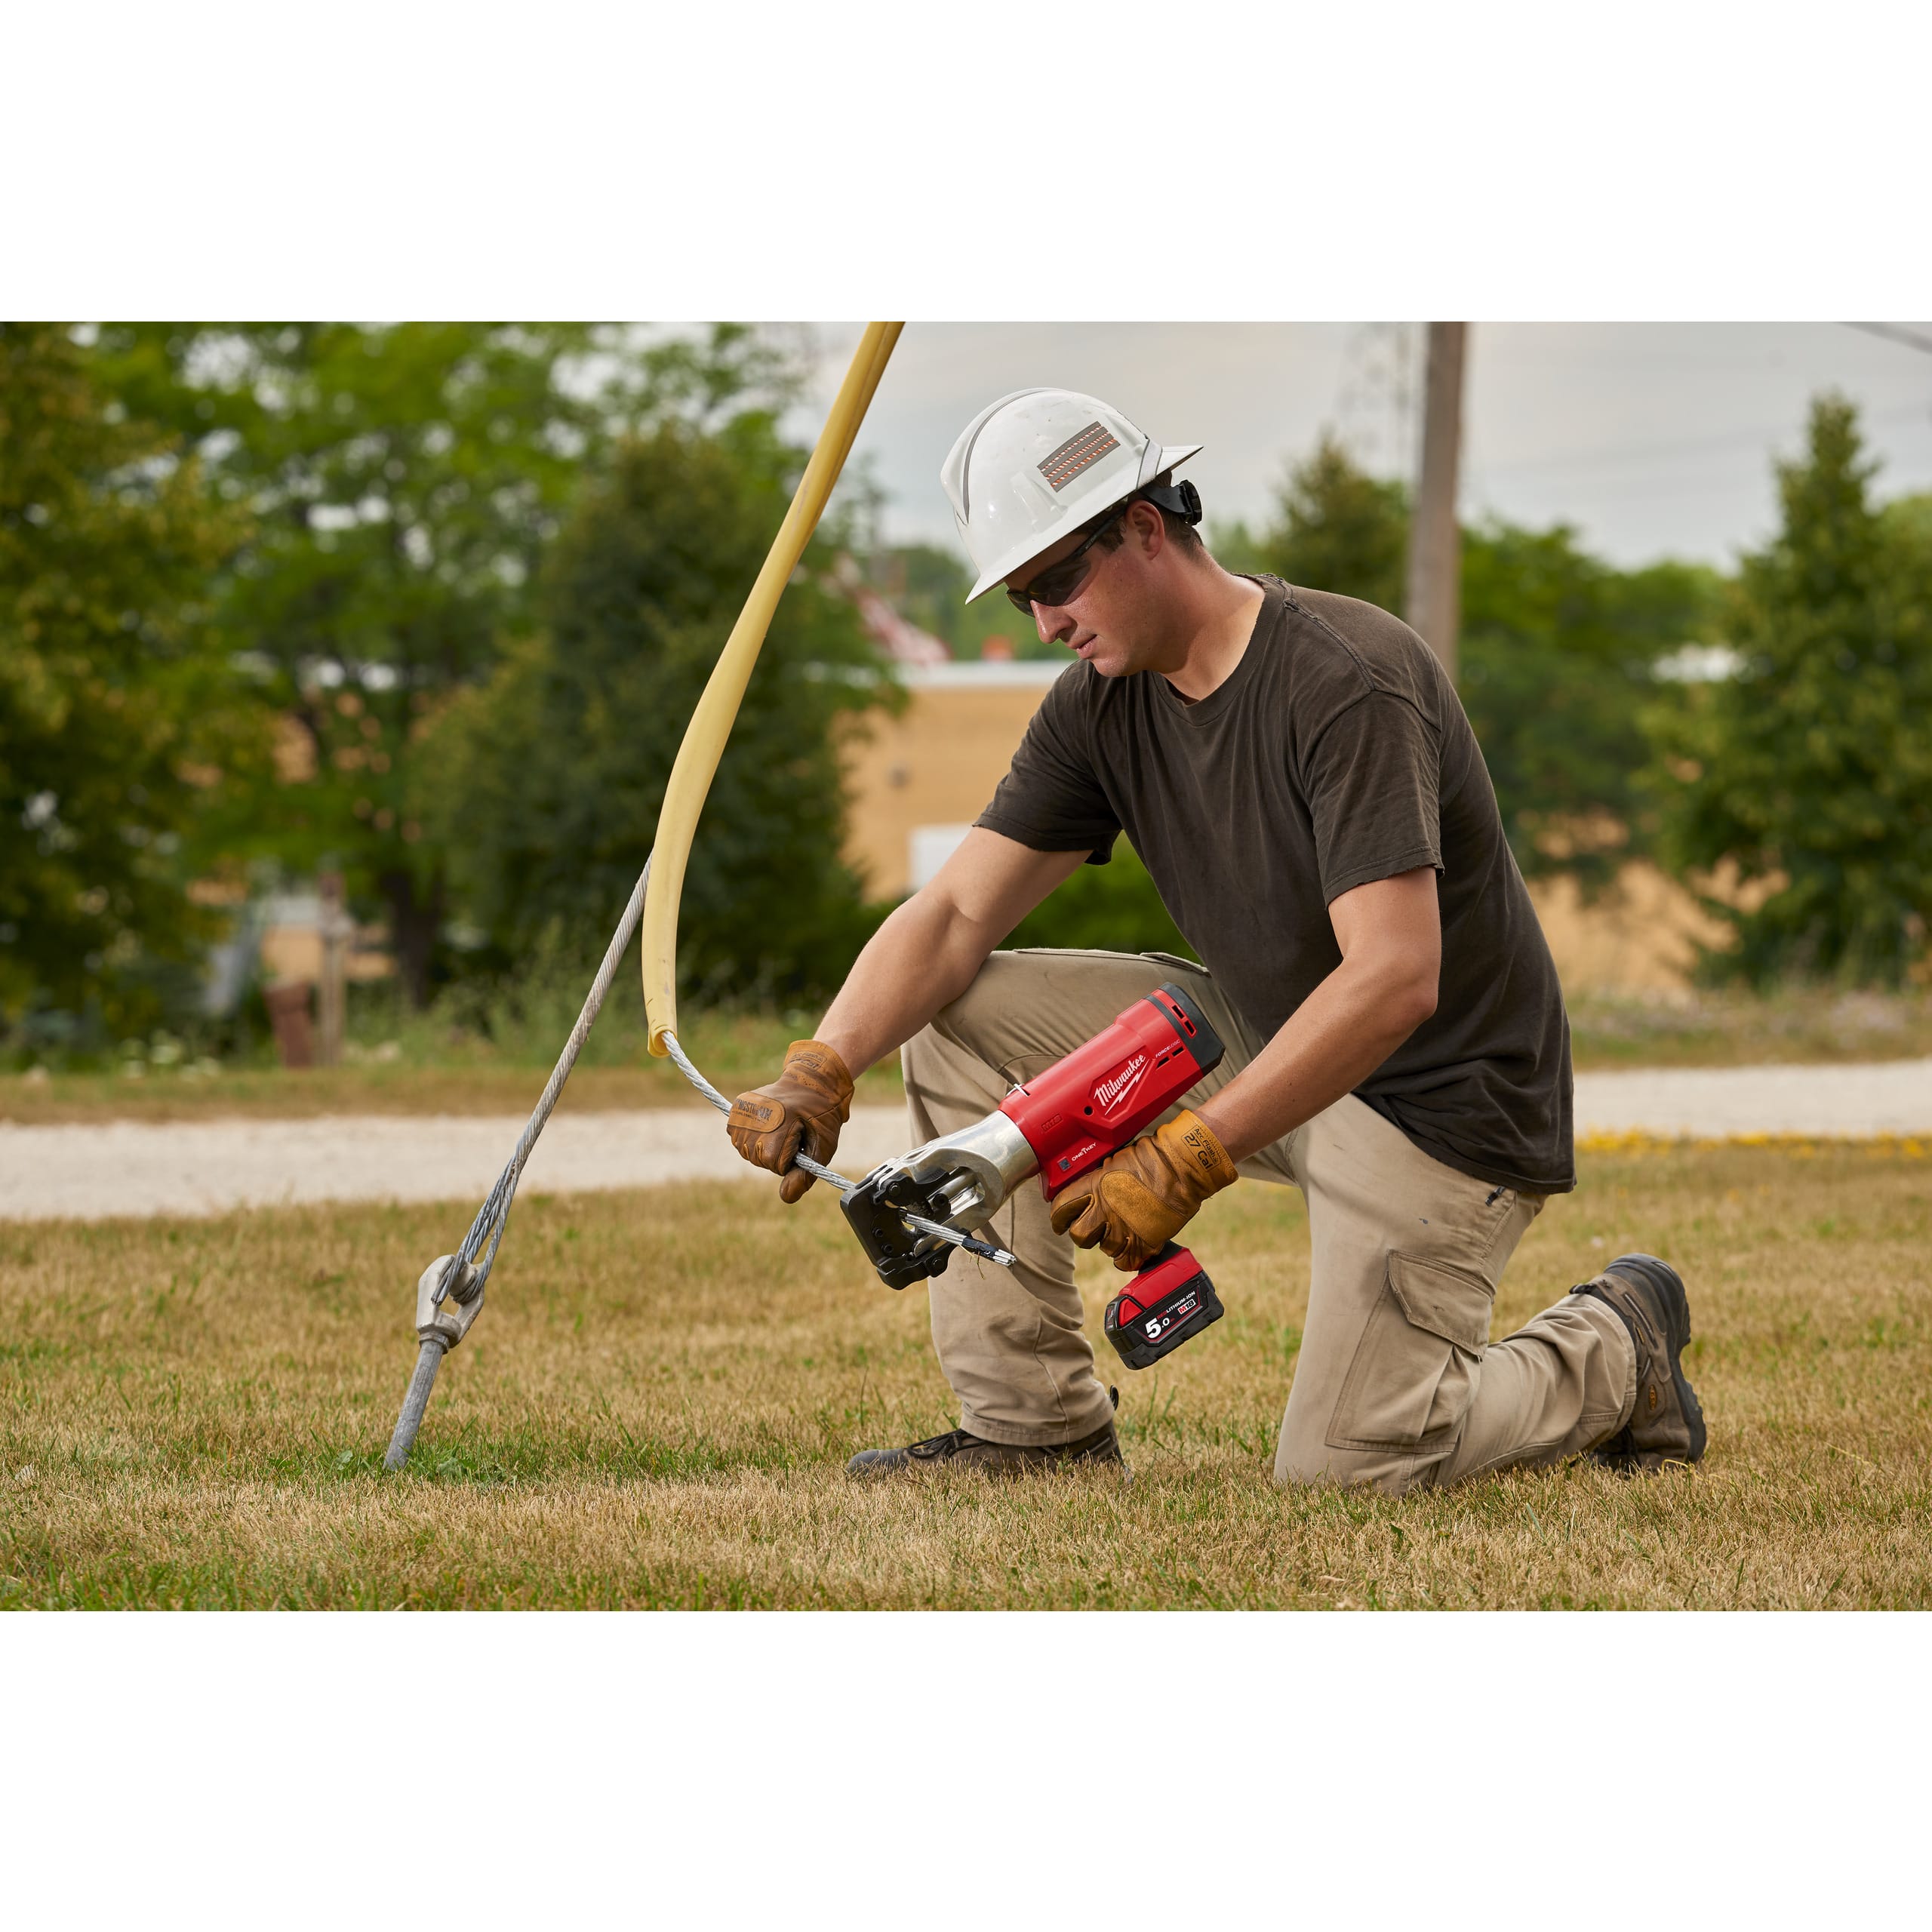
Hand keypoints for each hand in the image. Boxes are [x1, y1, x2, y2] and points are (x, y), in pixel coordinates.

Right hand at [727, 1040, 854, 1203]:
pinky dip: (750, 1137)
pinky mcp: (737, 1106)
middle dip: (775, 1155)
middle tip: (792, 1134)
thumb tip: (785, 1198)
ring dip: (762, 1148)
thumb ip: (805, 1174)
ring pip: (745, 1151)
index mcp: (779, 1122)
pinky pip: (736, 1136)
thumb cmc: (822, 1115)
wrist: (812, 1082)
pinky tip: (765, 1125)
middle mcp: (756, 1114)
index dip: (791, 1160)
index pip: (774, 1164)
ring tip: (780, 1128)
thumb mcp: (823, 1146)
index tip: (801, 1142)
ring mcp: (743, 1109)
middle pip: (758, 1159)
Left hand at [1048, 1108, 1237, 1271]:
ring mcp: (1124, 1230)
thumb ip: (1097, 1179)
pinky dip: (1129, 1256)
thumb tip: (1086, 1189)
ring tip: (1126, 1226)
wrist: (1183, 1168)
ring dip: (1112, 1241)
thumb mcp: (1115, 1160)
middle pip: (1078, 1236)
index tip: (1061, 1220)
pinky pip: (1125, 1262)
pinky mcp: (1144, 1244)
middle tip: (1095, 1225)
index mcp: (1094, 1187)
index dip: (1059, 1217)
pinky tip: (1136, 1242)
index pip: (1060, 1210)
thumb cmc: (1153, 1157)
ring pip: (1105, 1249)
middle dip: (1084, 1232)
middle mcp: (1105, 1211)